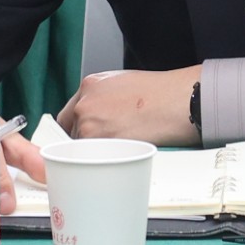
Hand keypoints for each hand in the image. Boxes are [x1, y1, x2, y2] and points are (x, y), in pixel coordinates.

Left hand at [57, 66, 201, 146]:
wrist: (175, 102)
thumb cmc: (159, 92)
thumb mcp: (122, 82)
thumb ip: (102, 96)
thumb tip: (97, 113)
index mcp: (89, 85)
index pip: (69, 114)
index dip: (76, 126)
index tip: (84, 134)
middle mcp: (84, 104)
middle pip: (71, 131)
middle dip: (85, 139)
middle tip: (105, 143)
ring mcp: (89, 125)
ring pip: (81, 148)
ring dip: (93, 152)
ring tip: (118, 147)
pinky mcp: (99, 145)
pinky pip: (92, 159)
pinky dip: (102, 161)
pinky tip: (119, 155)